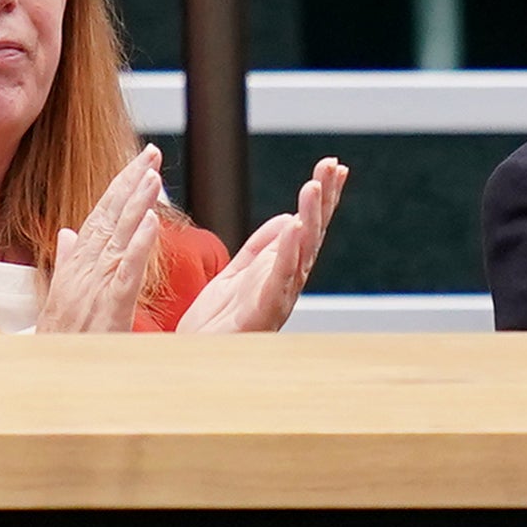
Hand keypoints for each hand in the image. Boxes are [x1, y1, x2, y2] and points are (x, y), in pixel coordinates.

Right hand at [36, 146, 165, 332]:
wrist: (47, 382)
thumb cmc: (58, 344)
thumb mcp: (59, 299)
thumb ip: (66, 262)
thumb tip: (67, 232)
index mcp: (76, 266)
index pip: (99, 217)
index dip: (119, 188)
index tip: (138, 163)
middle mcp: (83, 270)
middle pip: (109, 218)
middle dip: (130, 182)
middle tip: (151, 152)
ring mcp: (93, 288)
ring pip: (118, 238)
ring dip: (136, 204)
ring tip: (152, 174)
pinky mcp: (108, 309)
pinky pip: (126, 273)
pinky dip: (138, 246)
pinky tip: (151, 223)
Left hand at [177, 158, 349, 334]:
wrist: (193, 360)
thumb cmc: (216, 324)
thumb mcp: (235, 274)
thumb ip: (260, 247)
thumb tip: (290, 217)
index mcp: (279, 270)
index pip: (306, 226)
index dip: (320, 197)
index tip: (333, 166)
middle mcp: (285, 283)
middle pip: (311, 234)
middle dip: (323, 200)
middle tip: (331, 166)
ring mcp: (277, 298)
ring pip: (300, 253)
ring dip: (309, 219)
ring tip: (313, 188)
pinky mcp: (261, 313)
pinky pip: (279, 279)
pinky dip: (288, 253)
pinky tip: (295, 228)